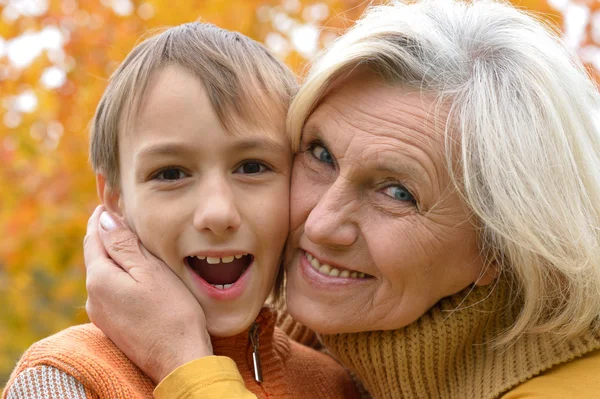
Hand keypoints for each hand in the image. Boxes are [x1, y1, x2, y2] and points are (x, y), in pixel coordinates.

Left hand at [84, 205, 212, 382]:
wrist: (179, 359)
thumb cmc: (172, 313)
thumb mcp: (151, 272)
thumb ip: (124, 246)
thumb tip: (104, 220)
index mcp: (100, 278)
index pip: (94, 237)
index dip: (102, 217)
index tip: (111, 199)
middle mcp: (93, 297)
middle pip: (97, 255)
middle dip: (108, 235)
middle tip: (124, 215)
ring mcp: (102, 314)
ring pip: (105, 274)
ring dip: (116, 256)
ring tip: (136, 241)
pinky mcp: (114, 326)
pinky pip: (112, 291)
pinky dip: (122, 276)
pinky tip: (139, 274)